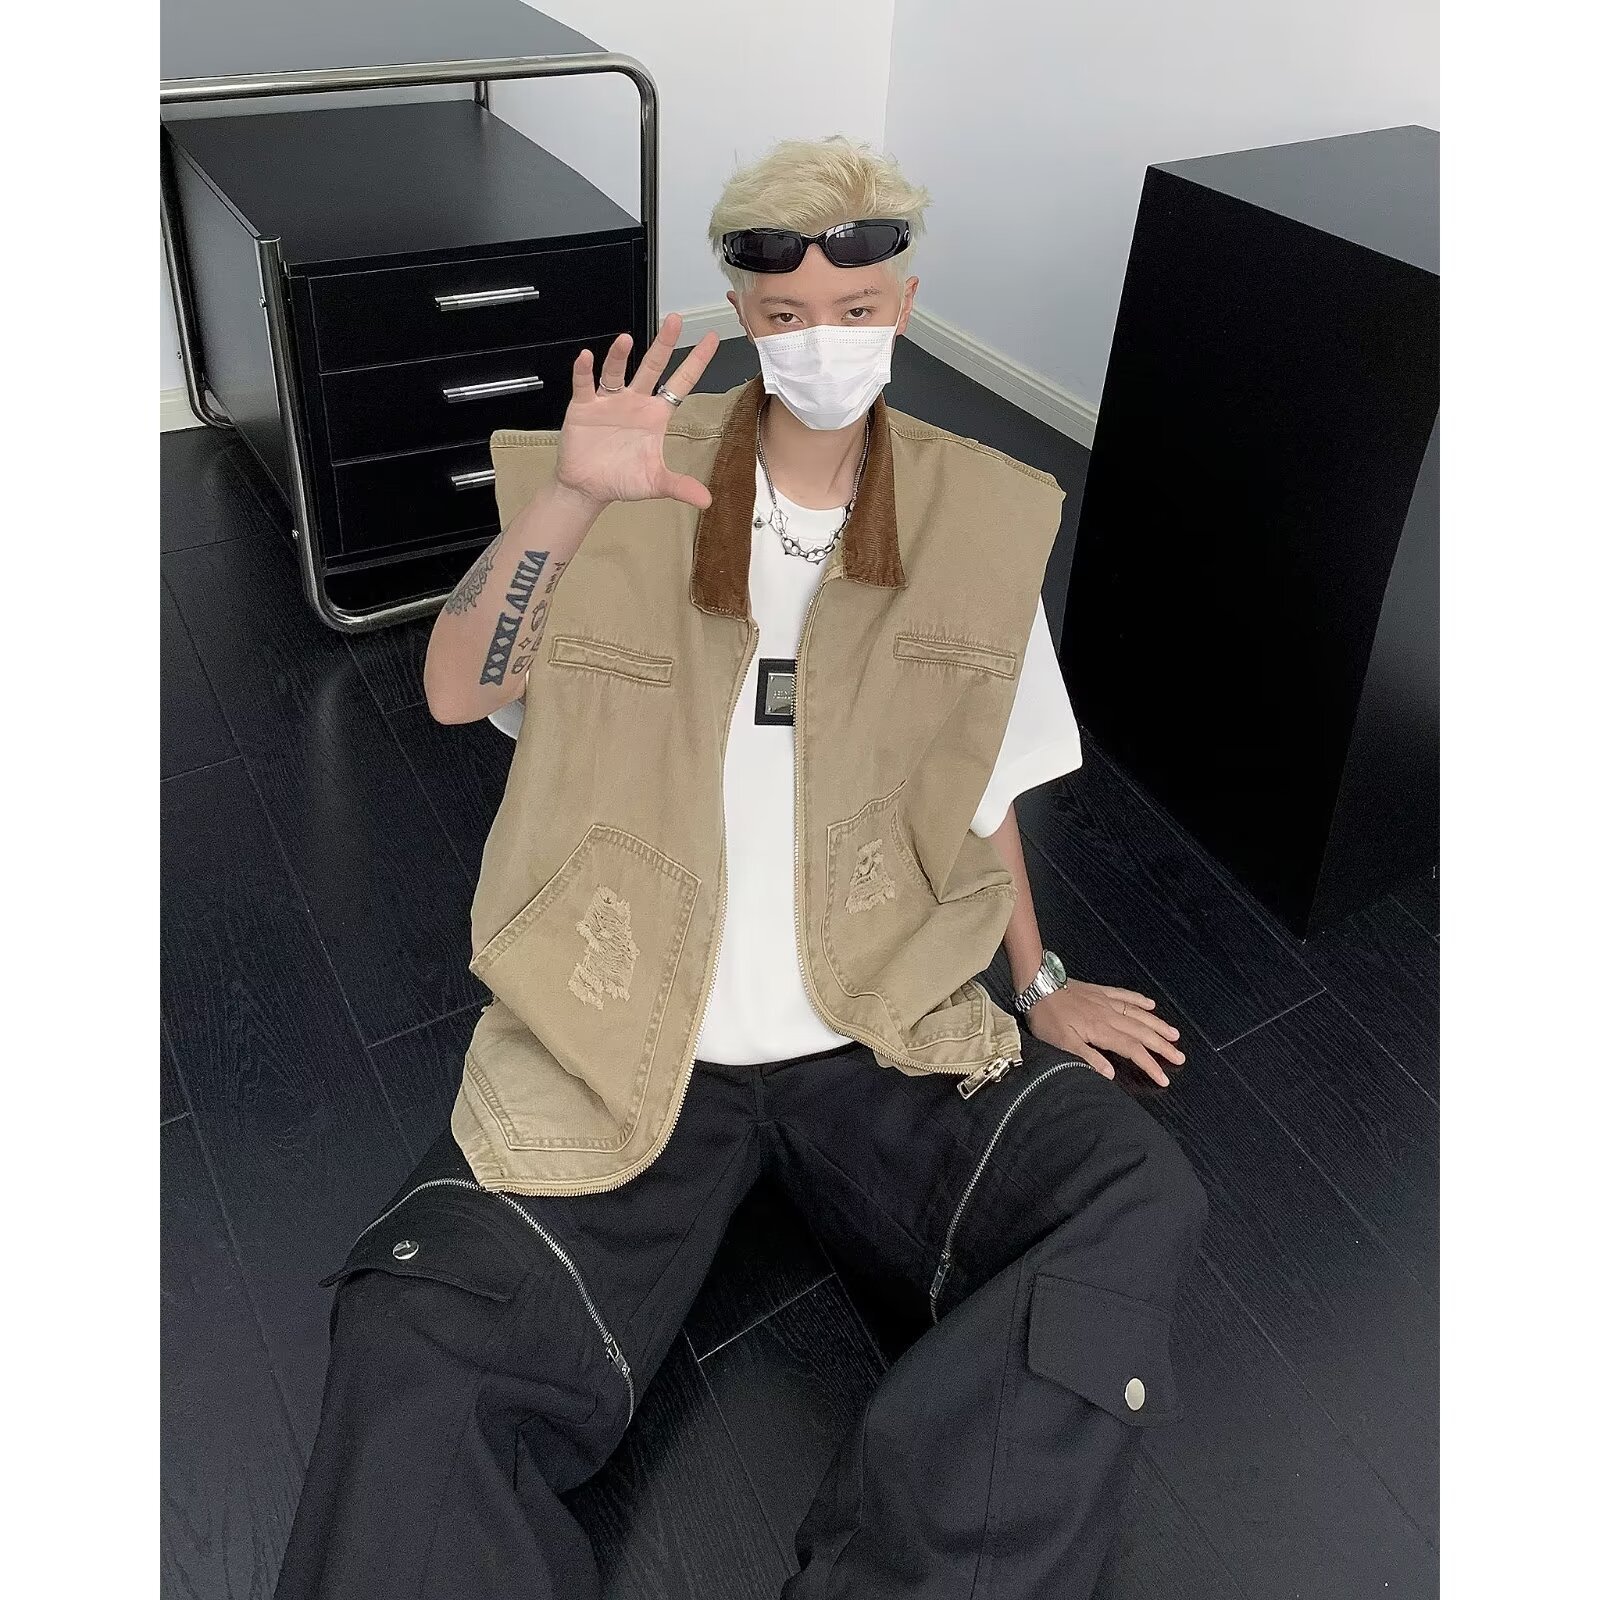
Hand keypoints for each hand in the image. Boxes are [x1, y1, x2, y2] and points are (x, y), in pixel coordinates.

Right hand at [554, 311, 720, 510]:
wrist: (588, 488)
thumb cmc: (622, 479)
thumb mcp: (655, 483)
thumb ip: (680, 486)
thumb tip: (707, 500)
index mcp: (655, 414)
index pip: (680, 382)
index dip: (696, 361)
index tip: (710, 338)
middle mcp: (634, 401)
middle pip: (651, 367)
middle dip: (663, 344)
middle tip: (674, 320)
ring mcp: (609, 401)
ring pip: (616, 372)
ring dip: (619, 356)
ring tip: (626, 340)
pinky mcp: (584, 407)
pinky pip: (585, 386)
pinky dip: (584, 372)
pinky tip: (586, 358)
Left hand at [1020, 978, 1185, 1087]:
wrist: (1037, 983)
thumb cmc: (1046, 1016)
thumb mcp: (1061, 1042)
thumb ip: (1087, 1057)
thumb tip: (1111, 1074)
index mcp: (1102, 1030)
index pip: (1132, 1050)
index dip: (1150, 1065)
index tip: (1164, 1078)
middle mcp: (1110, 1015)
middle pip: (1142, 1032)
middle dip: (1162, 1046)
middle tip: (1180, 1056)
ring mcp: (1106, 1001)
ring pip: (1139, 1014)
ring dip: (1158, 1024)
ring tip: (1174, 1034)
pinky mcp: (1099, 991)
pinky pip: (1125, 995)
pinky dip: (1139, 1000)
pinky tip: (1151, 1004)